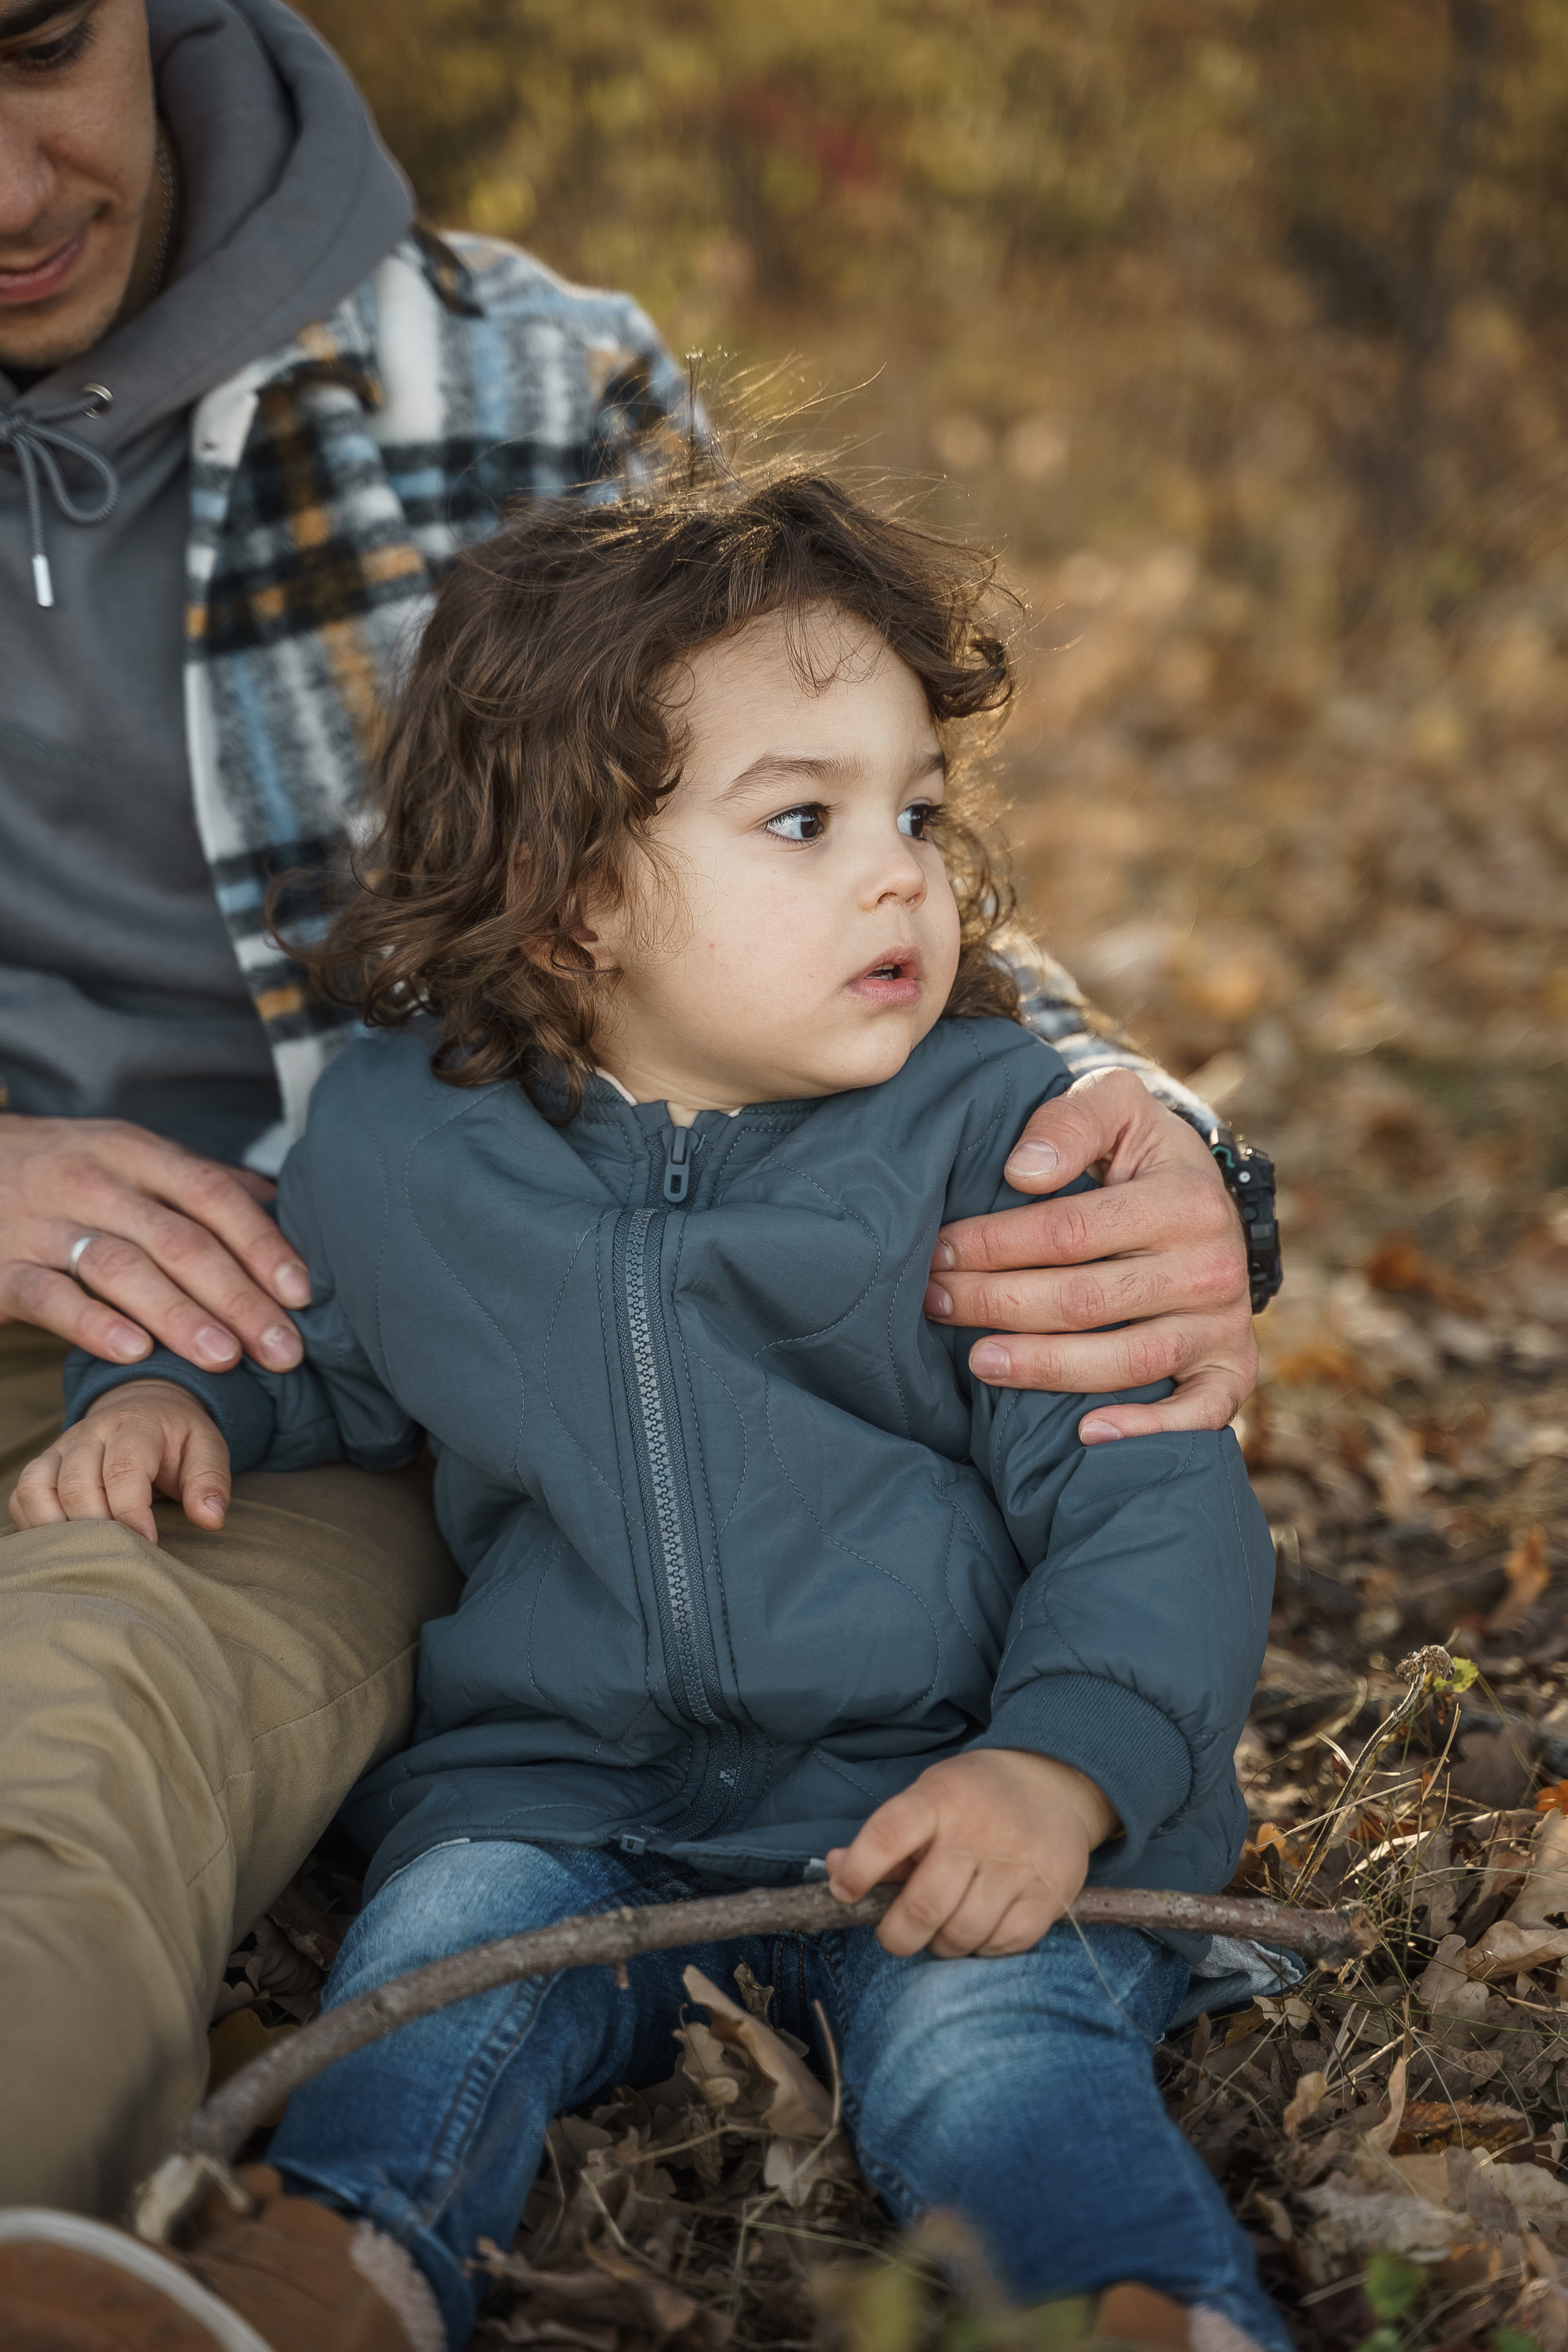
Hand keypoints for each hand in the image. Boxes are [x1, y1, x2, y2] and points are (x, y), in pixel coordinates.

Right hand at [0, 1113, 307, 1373]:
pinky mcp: (1, 1269)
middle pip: (178, 1240)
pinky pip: (50, 1297)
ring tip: (225, 1358)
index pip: (211, 1195)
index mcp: (135, 1153)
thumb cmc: (65, 1170)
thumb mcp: (129, 1155)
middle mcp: (93, 1183)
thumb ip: (199, 1182)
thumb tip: (281, 1203)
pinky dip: (93, 1324)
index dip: (261, 1243)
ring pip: (120, 1268)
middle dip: (238, 1297)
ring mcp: (43, 1226)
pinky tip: (136, 1352)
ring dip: (179, 1315)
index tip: (302, 1293)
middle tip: (282, 1348)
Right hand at [9, 1379, 231, 1543]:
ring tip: (90, 1554)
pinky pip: (22, 1496)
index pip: (123, 1469)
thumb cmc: (178, 1439)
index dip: (132, 1513)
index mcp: (135, 1425)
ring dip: (58, 1529)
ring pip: (38, 1489)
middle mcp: (90, 1433)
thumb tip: (210, 1518)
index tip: (149, 1544)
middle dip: (97, 1528)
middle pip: (77, 1484)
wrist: (147, 1407)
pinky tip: (63, 1545)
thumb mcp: (207, 1450)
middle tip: (121, 1555)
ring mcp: (61, 1448)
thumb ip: (210, 1481)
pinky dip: (34, 1524)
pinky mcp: (44, 1465)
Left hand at [824, 1749, 1117, 1957]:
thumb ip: (884, 1839)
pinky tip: (981, 1927)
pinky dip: (983, 1948)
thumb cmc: (974, 1797)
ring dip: (942, 1944)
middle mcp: (978, 1832)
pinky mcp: (1049, 1893)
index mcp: (939, 1799)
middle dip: (897, 1936)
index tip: (844, 1891)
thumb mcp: (926, 1798)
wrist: (1053, 1784)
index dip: (857, 1870)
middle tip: (897, 1933)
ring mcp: (1017, 1865)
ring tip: (943, 1927)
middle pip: (923, 1908)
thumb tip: (835, 1871)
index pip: (887, 1836)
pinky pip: (1003, 1945)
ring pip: (961, 1935)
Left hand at [922, 1068, 1255, 1442]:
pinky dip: (1147, 1429)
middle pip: (1085, 1301)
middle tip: (933, 1302)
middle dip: (996, 1304)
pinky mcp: (1231, 1369)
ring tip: (977, 1361)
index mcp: (1186, 1199)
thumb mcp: (1113, 1105)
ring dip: (1043, 1367)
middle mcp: (1214, 1267)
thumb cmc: (1140, 1154)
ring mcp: (1224, 1324)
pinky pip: (1200, 1413)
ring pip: (1125, 1360)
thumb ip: (1069, 1121)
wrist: (1205, 1199)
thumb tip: (1021, 1173)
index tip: (937, 1249)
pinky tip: (1086, 1434)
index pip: (1067, 1233)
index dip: (993, 1245)